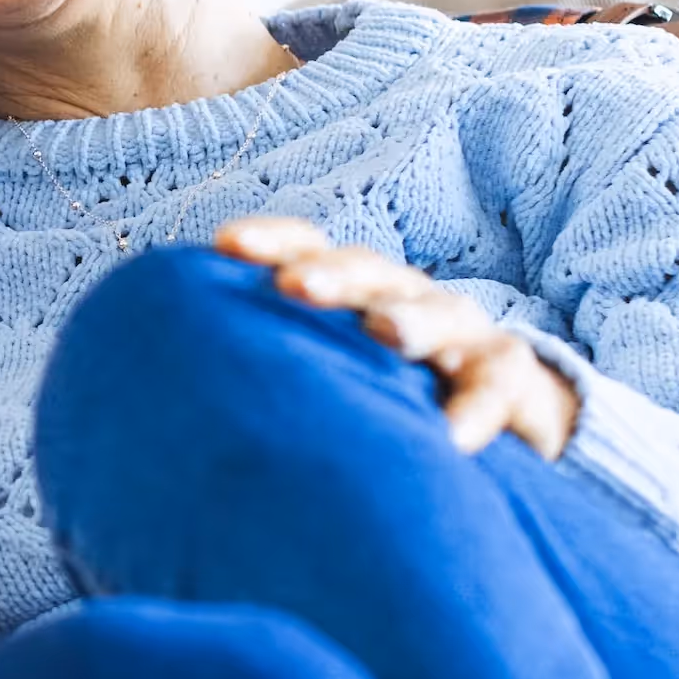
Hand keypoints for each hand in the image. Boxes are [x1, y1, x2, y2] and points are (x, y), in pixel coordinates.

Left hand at [214, 220, 579, 459]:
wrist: (493, 419)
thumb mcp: (329, 376)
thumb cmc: (380, 397)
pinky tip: (452, 438)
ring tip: (387, 334)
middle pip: (367, 271)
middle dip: (331, 275)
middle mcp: (402, 298)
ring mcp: (461, 331)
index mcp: (350, 294)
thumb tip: (169, 408)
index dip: (271, 241)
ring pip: (438, 312)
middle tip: (294, 287)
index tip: (224, 246)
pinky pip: (495, 383)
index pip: (307, 250)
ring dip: (412, 319)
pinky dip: (477, 408)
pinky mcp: (508, 376)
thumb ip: (270, 376)